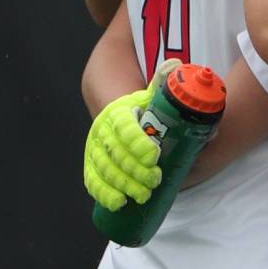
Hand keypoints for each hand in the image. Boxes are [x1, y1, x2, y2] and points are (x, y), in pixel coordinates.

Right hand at [83, 89, 161, 210]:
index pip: (125, 127)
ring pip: (105, 169)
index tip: (154, 155)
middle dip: (135, 169)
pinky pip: (93, 181)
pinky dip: (103, 193)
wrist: (115, 117)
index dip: (137, 141)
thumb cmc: (140, 111)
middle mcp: (102, 132)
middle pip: (116, 152)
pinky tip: (118, 203)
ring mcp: (95, 150)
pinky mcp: (92, 167)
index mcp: (117, 113)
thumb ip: (161, 85)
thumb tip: (175, 65)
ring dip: (123, 184)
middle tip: (154, 180)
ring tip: (143, 195)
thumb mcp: (149, 97)